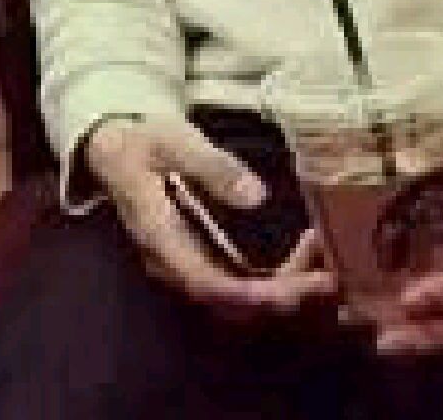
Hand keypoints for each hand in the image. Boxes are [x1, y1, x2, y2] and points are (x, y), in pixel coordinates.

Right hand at [85, 118, 335, 317]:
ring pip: (236, 298)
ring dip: (282, 289)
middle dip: (280, 295)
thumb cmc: (142, 141)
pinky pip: (238, 282)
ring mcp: (186, 262)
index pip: (208, 283)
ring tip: (327, 265)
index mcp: (161, 237)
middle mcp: (173, 262)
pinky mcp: (200, 255)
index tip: (296, 286)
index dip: (253, 293)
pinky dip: (274, 278)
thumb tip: (257, 197)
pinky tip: (304, 257)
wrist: (114, 147)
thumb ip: (213, 166)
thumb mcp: (175, 141)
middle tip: (328, 275)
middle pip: (228, 301)